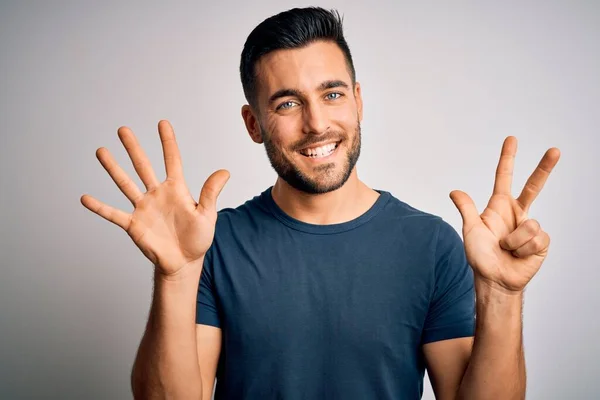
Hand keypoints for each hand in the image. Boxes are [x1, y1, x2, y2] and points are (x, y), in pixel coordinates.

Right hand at [80, 120, 229, 277]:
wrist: (184, 262)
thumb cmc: (197, 239)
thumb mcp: (207, 214)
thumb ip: (211, 192)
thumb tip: (225, 172)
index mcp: (177, 189)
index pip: (172, 160)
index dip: (168, 142)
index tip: (162, 123)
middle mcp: (157, 194)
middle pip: (143, 166)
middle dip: (133, 148)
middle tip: (123, 129)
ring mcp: (144, 208)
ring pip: (126, 183)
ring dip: (113, 168)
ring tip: (101, 151)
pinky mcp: (134, 224)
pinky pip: (114, 214)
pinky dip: (100, 207)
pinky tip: (85, 198)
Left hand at [449, 136, 559, 293]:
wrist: (495, 279)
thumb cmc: (481, 256)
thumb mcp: (471, 230)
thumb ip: (466, 209)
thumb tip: (454, 191)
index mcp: (499, 206)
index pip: (504, 177)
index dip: (508, 158)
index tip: (511, 139)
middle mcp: (516, 213)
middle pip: (533, 186)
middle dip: (545, 168)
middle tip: (555, 150)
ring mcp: (530, 227)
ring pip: (528, 224)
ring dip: (513, 241)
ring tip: (506, 249)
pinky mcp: (542, 242)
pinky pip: (536, 238)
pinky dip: (523, 249)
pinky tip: (519, 256)